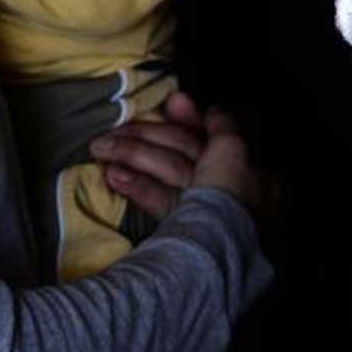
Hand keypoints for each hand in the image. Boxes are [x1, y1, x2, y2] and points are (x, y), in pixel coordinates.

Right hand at [91, 92, 264, 220]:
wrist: (215, 247)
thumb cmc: (230, 192)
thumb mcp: (233, 149)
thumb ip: (222, 126)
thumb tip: (213, 109)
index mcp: (250, 173)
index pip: (211, 137)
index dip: (187, 119)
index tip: (168, 103)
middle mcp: (229, 190)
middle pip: (181, 153)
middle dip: (146, 138)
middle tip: (111, 132)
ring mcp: (204, 211)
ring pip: (166, 173)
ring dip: (132, 157)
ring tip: (100, 148)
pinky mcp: (181, 230)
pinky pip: (158, 201)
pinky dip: (137, 186)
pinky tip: (112, 174)